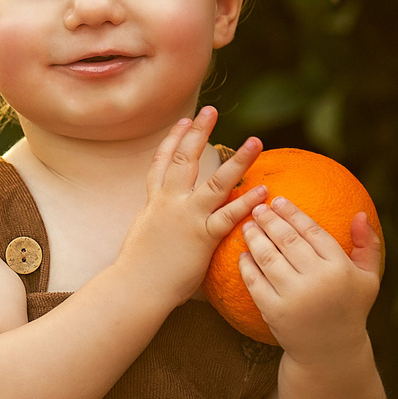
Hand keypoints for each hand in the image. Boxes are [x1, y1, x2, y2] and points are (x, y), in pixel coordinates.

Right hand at [118, 106, 266, 307]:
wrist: (135, 288)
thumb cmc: (139, 269)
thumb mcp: (144, 234)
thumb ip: (157, 220)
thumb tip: (164, 218)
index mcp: (155, 201)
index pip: (162, 163)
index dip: (172, 140)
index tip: (183, 121)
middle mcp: (170, 203)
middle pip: (185, 159)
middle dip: (198, 132)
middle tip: (211, 110)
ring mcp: (187, 218)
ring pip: (216, 182)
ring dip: (238, 160)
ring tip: (255, 141)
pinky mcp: (202, 237)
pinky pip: (228, 216)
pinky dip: (246, 202)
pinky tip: (262, 190)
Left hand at [236, 197, 383, 360]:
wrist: (330, 353)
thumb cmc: (350, 309)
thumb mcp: (368, 279)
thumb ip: (368, 245)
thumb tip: (359, 214)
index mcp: (340, 269)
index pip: (313, 232)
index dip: (293, 213)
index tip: (279, 200)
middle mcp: (318, 281)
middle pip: (287, 240)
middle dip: (269, 220)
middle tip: (257, 208)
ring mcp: (294, 297)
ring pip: (267, 257)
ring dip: (254, 237)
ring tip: (247, 226)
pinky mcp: (274, 312)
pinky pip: (254, 281)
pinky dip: (246, 264)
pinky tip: (243, 253)